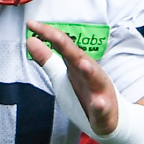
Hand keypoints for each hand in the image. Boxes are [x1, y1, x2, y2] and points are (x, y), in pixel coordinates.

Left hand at [26, 20, 117, 134]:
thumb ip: (47, 59)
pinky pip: (103, 109)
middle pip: (78, 58)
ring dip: (90, 71)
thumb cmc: (86, 93)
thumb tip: (30, 40)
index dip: (48, 35)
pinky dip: (101, 106)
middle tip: (55, 36)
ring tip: (83, 64)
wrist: (113, 119)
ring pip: (96, 80)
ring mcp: (99, 92)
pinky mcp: (104, 112)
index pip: (63, 45)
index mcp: (77, 65)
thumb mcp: (63, 75)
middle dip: (67, 47)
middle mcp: (89, 74)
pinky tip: (99, 103)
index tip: (31, 24)